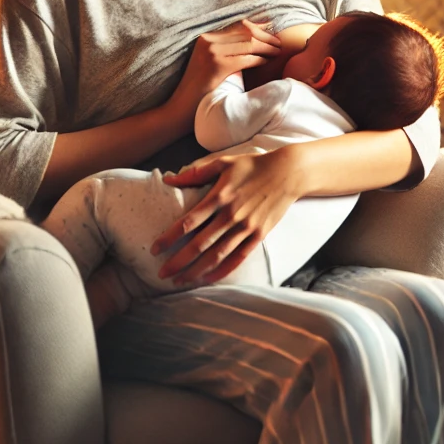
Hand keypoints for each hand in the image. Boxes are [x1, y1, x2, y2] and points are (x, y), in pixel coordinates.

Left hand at [150, 148, 301, 284]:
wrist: (288, 173)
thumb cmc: (253, 166)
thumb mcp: (224, 162)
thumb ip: (196, 172)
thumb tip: (168, 179)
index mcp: (220, 197)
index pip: (188, 222)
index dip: (169, 238)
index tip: (155, 249)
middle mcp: (231, 215)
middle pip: (199, 244)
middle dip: (178, 261)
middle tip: (161, 273)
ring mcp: (246, 227)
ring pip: (217, 255)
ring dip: (196, 270)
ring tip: (180, 281)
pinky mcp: (259, 235)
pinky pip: (238, 257)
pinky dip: (223, 270)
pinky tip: (208, 279)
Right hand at [166, 19, 281, 130]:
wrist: (181, 107)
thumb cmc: (201, 88)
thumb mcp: (211, 63)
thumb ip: (228, 50)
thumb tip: (254, 41)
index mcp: (205, 37)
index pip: (238, 26)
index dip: (258, 27)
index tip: (272, 29)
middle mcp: (208, 40)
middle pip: (245, 32)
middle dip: (266, 36)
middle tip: (279, 43)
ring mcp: (211, 52)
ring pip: (248, 43)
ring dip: (266, 47)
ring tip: (277, 51)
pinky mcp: (217, 65)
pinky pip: (246, 58)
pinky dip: (259, 59)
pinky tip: (266, 62)